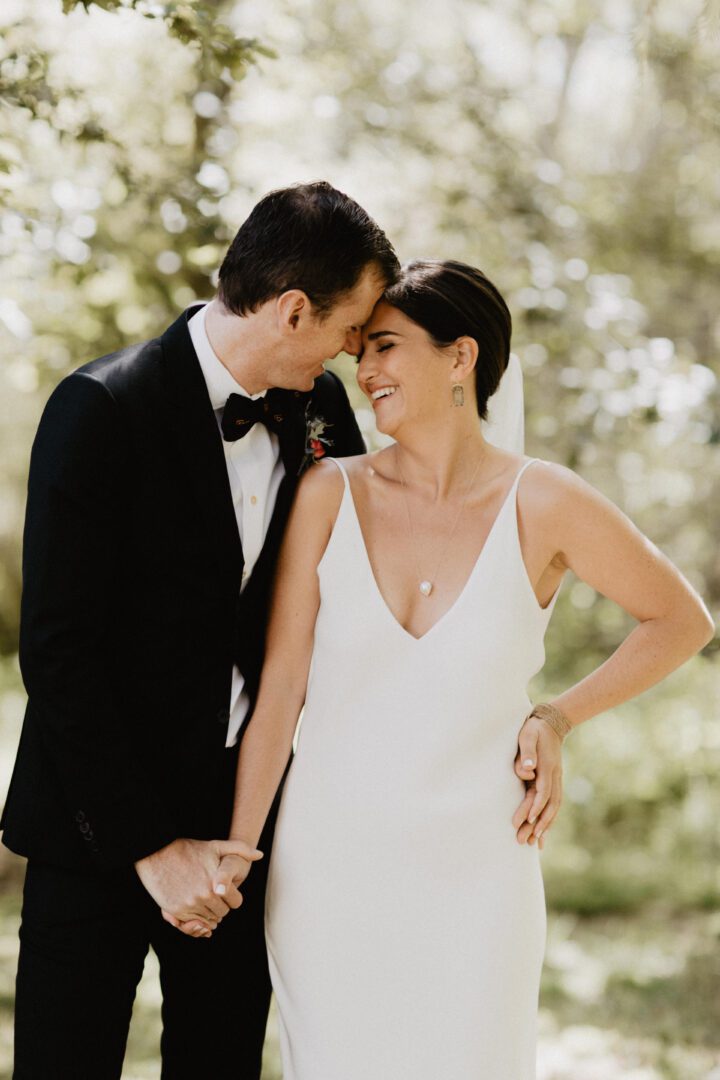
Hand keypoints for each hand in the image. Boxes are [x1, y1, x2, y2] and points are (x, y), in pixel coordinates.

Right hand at [161, 848, 259, 939]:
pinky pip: (191, 925)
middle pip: (222, 913)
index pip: (235, 902)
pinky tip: (194, 907)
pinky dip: (194, 920)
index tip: (225, 889)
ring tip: (204, 900)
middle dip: (220, 905)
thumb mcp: (215, 846)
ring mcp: (188, 906)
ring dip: (207, 913)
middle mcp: (203, 898)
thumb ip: (240, 849)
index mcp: (216, 884)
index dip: (232, 895)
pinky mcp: (174, 912)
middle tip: (214, 895)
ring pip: (207, 921)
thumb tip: (260, 854)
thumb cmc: (187, 849)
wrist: (157, 854)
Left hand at [512, 714, 563, 849]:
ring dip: (544, 826)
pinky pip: (552, 805)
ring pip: (552, 808)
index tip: (528, 821)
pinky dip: (548, 820)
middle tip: (523, 840)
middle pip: (548, 805)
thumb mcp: (528, 735)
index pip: (542, 792)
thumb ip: (527, 751)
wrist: (550, 724)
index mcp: (547, 768)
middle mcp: (554, 777)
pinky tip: (542, 833)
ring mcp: (555, 781)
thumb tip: (528, 769)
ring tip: (533, 843)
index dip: (535, 807)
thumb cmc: (534, 729)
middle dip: (538, 824)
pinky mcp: (552, 783)